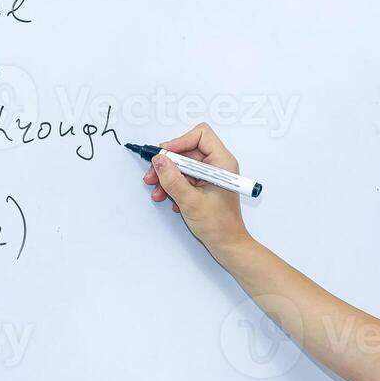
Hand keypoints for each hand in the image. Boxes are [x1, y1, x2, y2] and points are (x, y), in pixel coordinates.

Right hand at [142, 121, 251, 255]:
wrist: (227, 245)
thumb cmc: (219, 225)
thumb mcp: (190, 201)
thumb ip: (173, 179)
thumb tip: (159, 160)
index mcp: (222, 162)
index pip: (201, 135)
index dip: (180, 142)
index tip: (164, 156)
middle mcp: (218, 165)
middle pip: (187, 150)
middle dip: (168, 164)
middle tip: (152, 177)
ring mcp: (211, 175)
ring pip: (183, 165)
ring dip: (167, 177)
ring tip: (158, 192)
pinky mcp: (205, 185)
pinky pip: (185, 177)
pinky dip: (174, 186)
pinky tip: (170, 200)